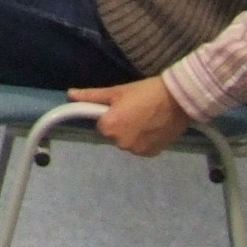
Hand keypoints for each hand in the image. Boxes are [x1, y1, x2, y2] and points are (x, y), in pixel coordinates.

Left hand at [68, 77, 192, 155]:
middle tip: (135, 110)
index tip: (122, 106)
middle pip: (114, 135)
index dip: (110, 115)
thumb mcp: (116, 91)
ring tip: (146, 118)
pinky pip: (141, 147)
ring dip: (132, 133)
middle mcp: (121, 144)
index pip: (101, 125)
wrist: (177, 100)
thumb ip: (91, 96)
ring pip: (127, 142)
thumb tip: (69, 94)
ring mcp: (137, 151)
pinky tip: (153, 127)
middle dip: (121, 125)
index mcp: (109, 128)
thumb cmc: (145, 92)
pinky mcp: (152, 154)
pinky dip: (144, 140)